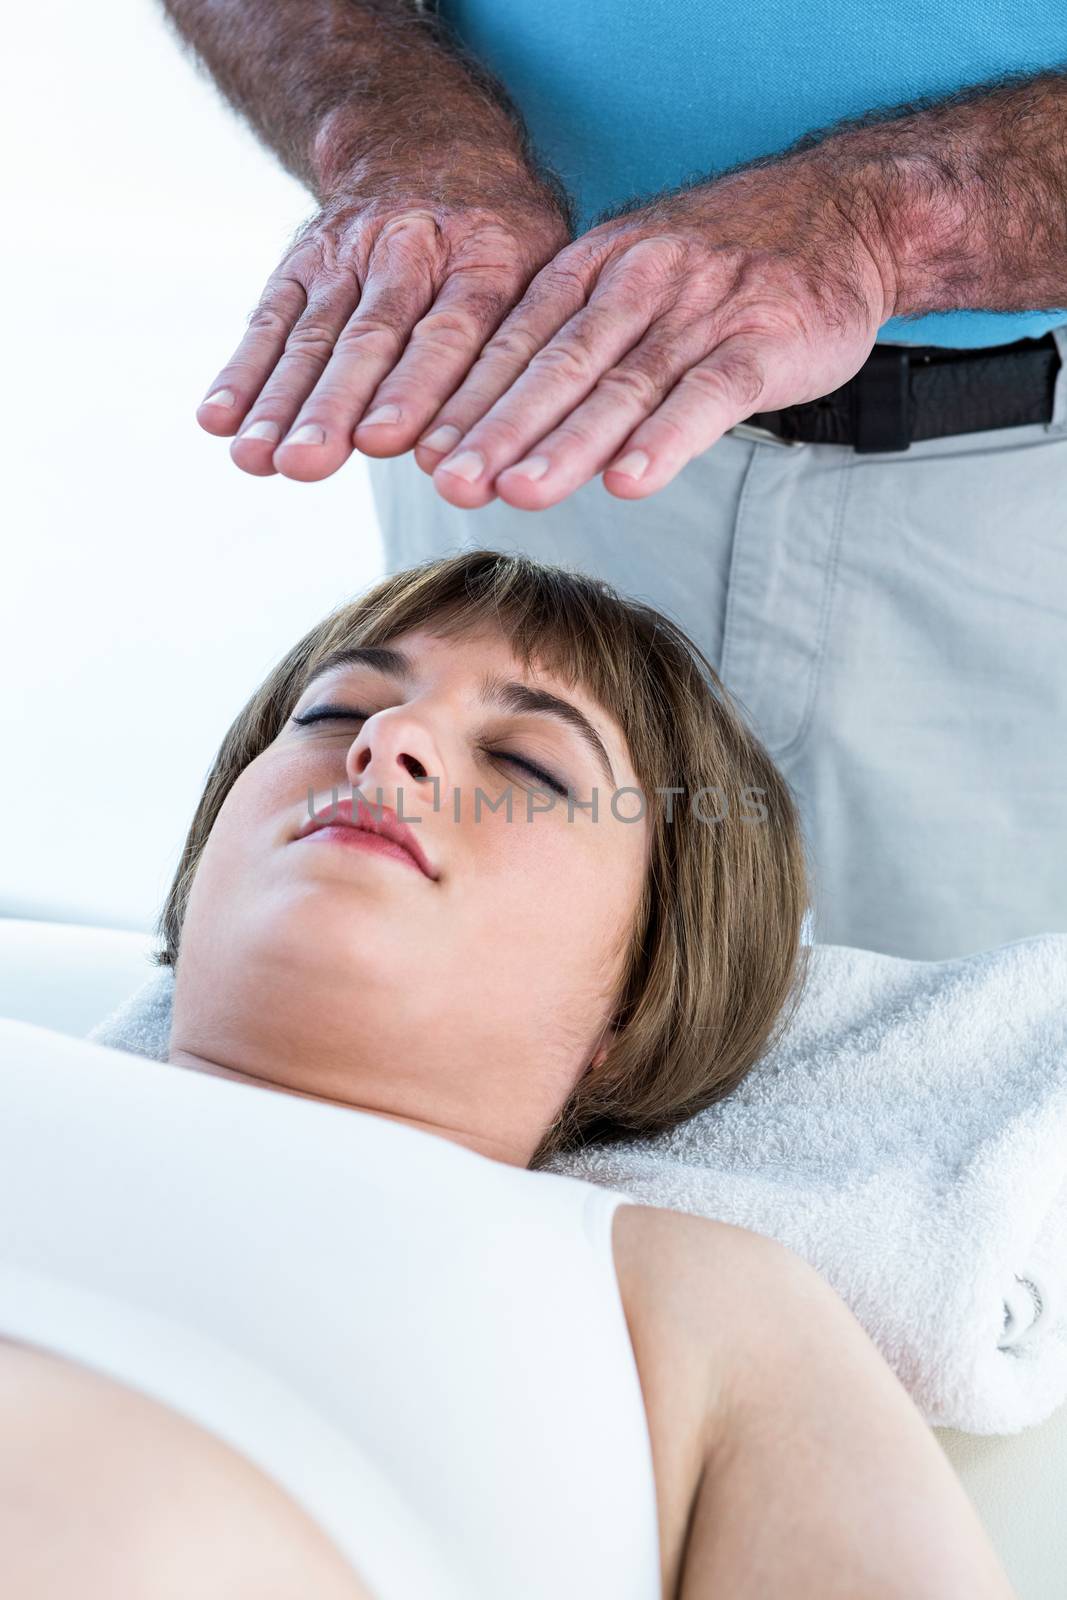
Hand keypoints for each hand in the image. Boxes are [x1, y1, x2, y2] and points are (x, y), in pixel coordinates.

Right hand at [196, 167, 571, 481]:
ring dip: (280, 401)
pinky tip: (218, 422)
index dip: (416, 386)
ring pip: (314, 333)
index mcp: (486, 258)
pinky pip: (270, 319)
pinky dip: (243, 371)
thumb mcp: (544, 274)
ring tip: (255, 460)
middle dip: (334, 404)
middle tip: (307, 462)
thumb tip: (493, 451)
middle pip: (370, 335)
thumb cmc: (507, 245)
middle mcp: (410, 249)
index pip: (450, 329)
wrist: (432, 144)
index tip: (385, 441)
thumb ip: (526, 352)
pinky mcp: (303, 263)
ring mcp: (349, 253)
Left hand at [415, 159, 897, 508]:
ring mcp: (702, 309)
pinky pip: (710, 393)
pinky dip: (669, 439)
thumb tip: (500, 432)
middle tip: (451, 483)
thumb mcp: (635, 282)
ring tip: (520, 491)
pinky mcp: (764, 339)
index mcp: (595, 269)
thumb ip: (577, 346)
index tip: (420, 453)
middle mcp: (639, 283)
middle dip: (498, 429)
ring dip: (569, 442)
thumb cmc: (725, 268)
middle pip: (557, 366)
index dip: (467, 399)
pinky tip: (632, 481)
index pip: (518, 340)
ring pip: (624, 383)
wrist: (844, 213)